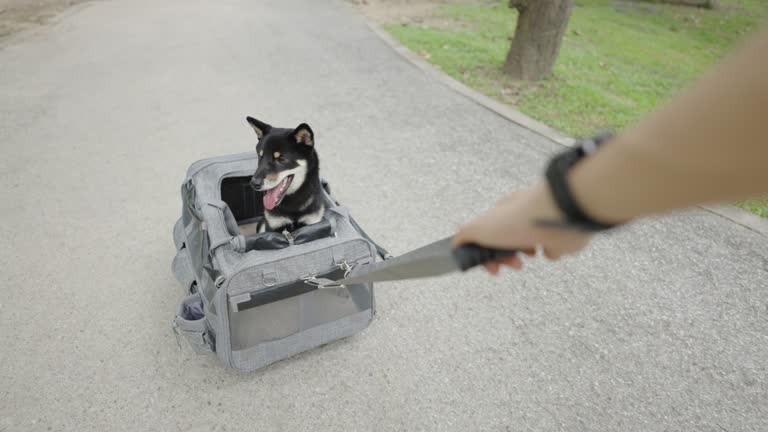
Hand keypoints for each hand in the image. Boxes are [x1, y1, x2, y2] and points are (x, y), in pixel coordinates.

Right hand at [453, 182, 592, 273]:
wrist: (554, 218)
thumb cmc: (517, 219)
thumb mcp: (478, 227)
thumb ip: (463, 236)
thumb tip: (455, 244)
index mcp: (499, 213)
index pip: (486, 236)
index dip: (483, 254)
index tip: (488, 266)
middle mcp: (517, 218)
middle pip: (503, 244)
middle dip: (502, 258)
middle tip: (505, 266)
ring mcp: (536, 228)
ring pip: (525, 249)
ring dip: (520, 257)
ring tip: (523, 259)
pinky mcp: (555, 236)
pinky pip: (549, 250)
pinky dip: (546, 254)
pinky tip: (543, 250)